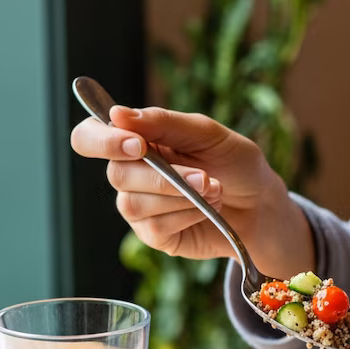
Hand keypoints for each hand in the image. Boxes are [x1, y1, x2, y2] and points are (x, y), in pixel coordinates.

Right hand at [70, 105, 313, 277]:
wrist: (261, 204)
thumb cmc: (234, 163)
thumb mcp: (207, 134)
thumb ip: (165, 123)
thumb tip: (117, 113)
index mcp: (135, 140)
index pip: (89, 136)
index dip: (102, 141)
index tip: (138, 144)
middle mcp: (129, 173)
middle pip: (115, 174)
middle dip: (163, 177)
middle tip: (204, 176)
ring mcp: (138, 206)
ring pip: (134, 204)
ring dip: (181, 196)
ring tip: (214, 190)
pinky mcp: (154, 235)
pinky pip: (155, 227)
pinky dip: (188, 215)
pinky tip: (208, 209)